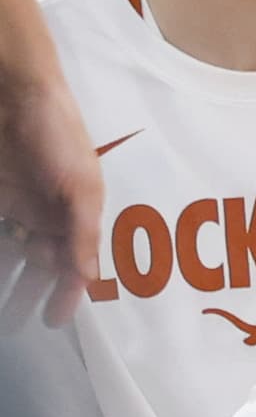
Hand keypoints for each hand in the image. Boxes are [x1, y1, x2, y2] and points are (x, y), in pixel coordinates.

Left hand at [0, 43, 100, 327]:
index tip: (53, 322)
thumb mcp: (81, 185)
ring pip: (10, 251)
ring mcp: (16, 205)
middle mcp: (47, 213)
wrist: (15, 91)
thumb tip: (87, 277)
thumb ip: (83, 231)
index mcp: (76, 213)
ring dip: (5, 279)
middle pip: (38, 264)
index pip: (73, 262)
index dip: (66, 294)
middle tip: (15, 325)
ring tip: (1, 308)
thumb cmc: (58, 134)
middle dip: (29, 294)